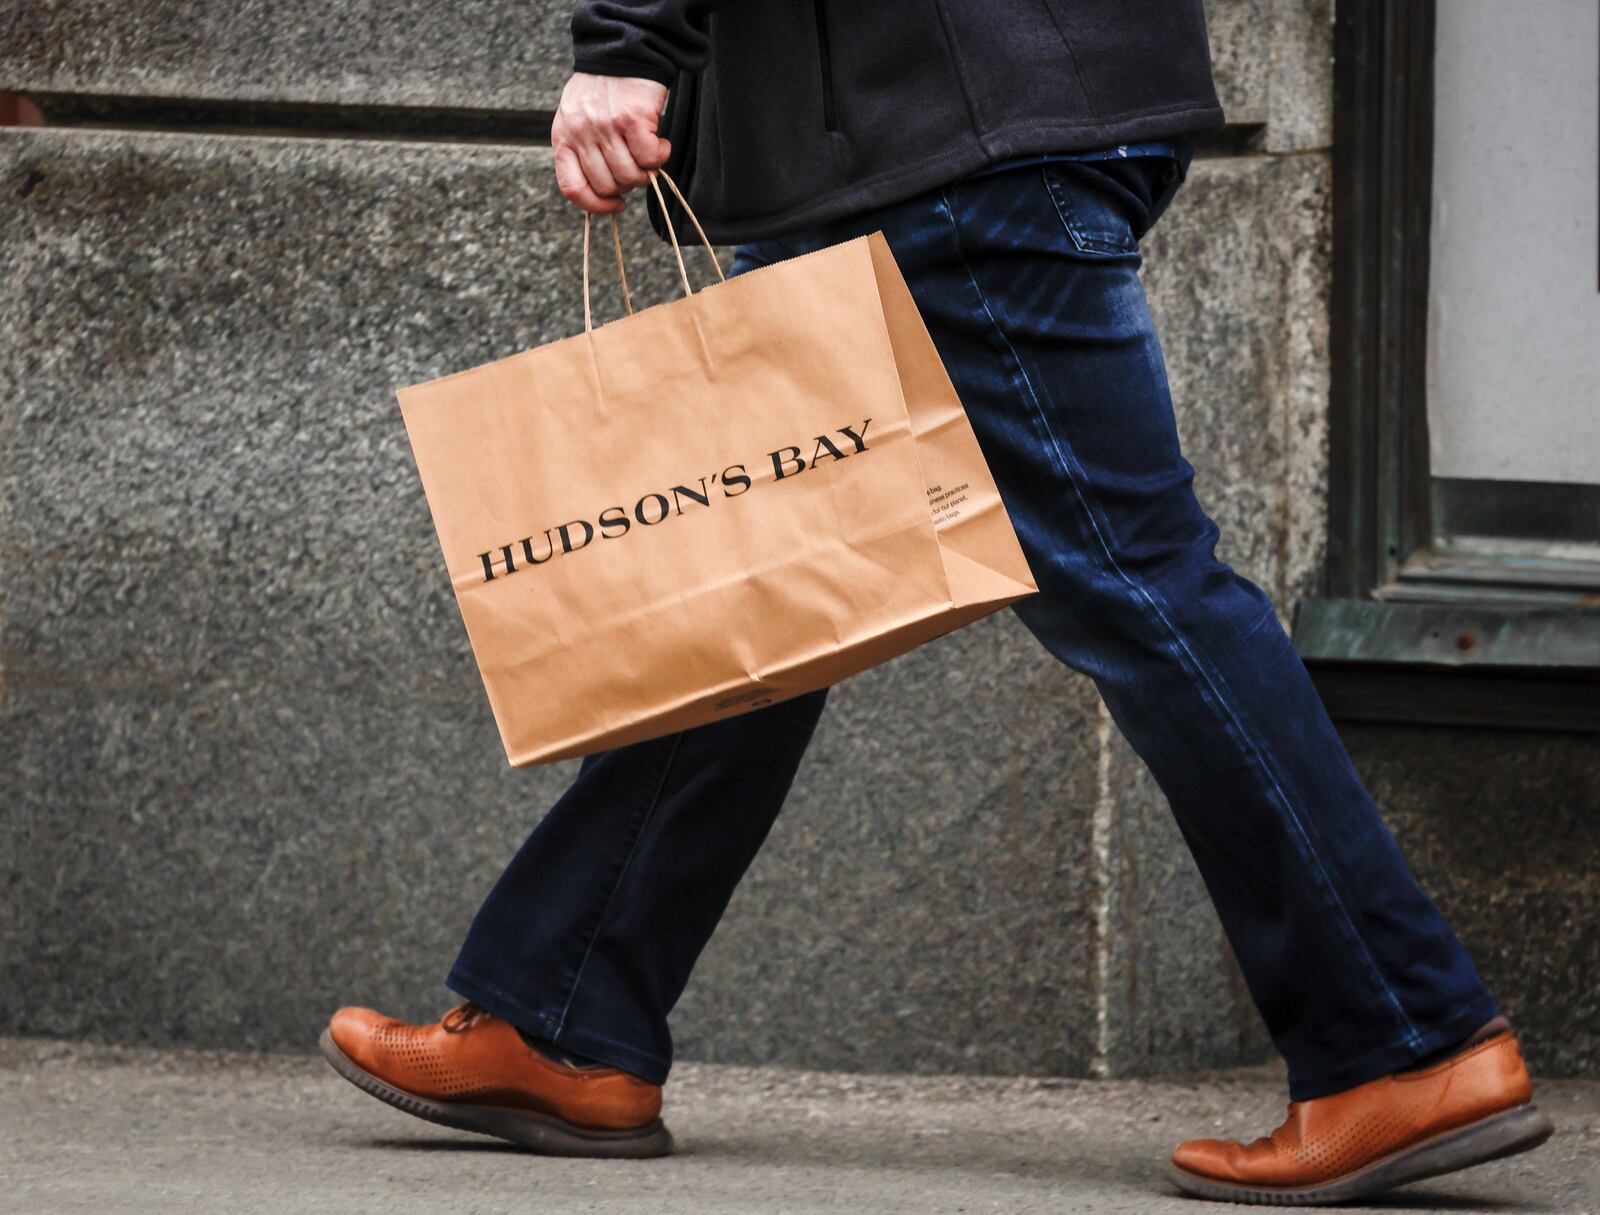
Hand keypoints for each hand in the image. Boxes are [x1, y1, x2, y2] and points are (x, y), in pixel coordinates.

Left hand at [551, 73, 671, 213]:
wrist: (622, 50)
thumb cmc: (603, 89)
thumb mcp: (577, 119)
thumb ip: (583, 151)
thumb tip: (605, 190)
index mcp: (563, 137)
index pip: (572, 187)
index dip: (595, 206)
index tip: (614, 205)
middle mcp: (581, 134)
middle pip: (606, 185)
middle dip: (626, 184)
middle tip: (636, 166)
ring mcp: (605, 127)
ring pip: (629, 175)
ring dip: (646, 171)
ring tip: (649, 153)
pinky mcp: (632, 120)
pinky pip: (649, 158)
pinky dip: (660, 156)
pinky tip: (660, 143)